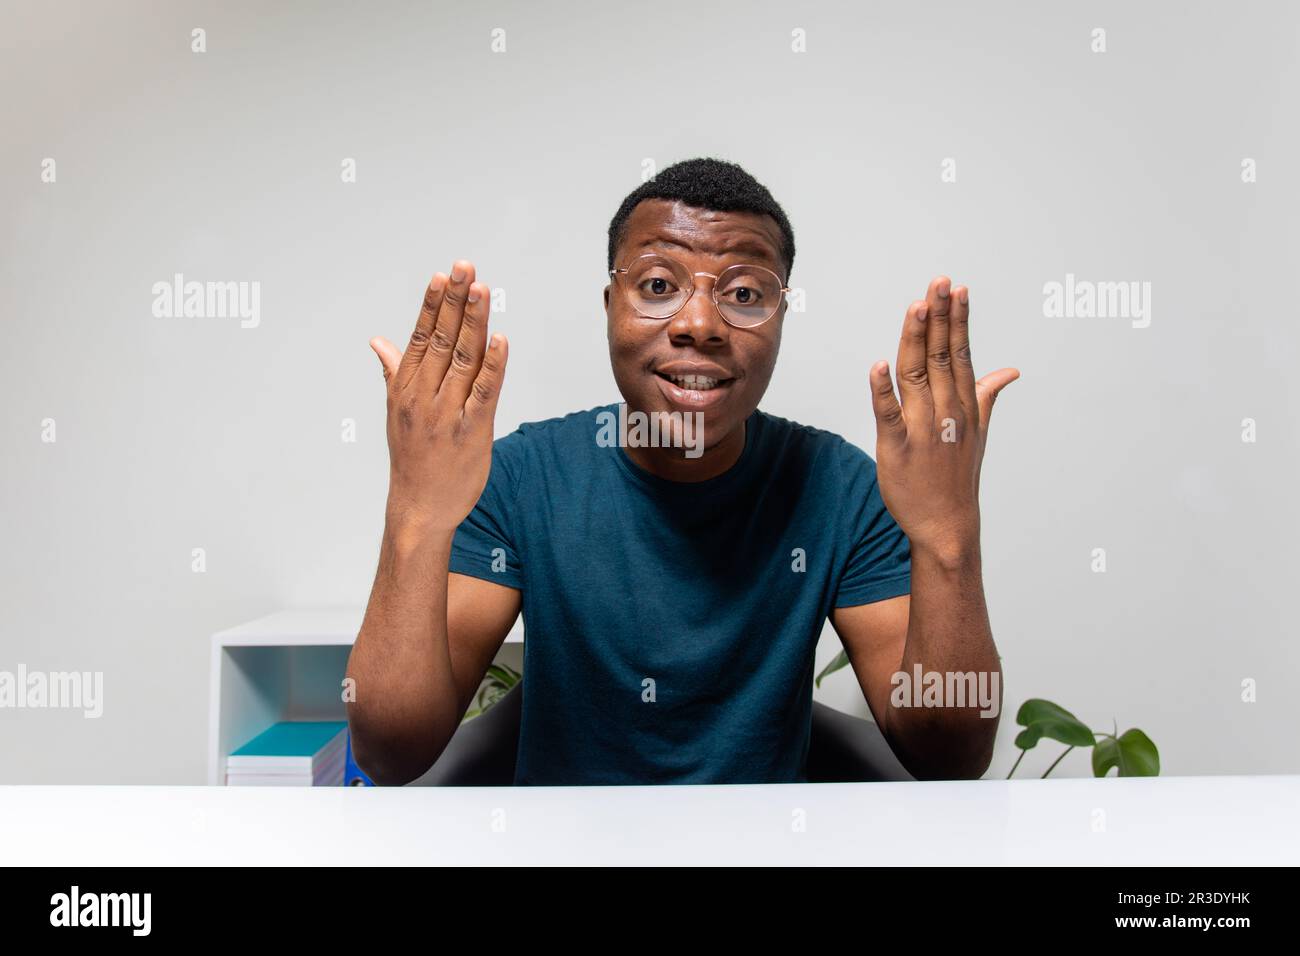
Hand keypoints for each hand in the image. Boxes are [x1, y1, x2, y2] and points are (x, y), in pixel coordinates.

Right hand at [370, 260, 507, 534]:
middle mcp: (423, 396)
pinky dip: (494, 365)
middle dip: (455, 300)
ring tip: (482, 289)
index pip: (421, 336)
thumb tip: (379, 341)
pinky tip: (501, 339)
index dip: (434, 304)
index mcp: (406, 388)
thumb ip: (393, 372)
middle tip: (465, 267)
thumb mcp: (396, 412)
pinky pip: (484, 392)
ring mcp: (446, 413)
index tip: (443, 275)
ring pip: (462, 358)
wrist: (419, 508)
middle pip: (442, 339)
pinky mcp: (471, 431)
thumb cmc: (412, 459)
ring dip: (474, 322)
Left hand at [869, 277, 1017, 562]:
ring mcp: (923, 429)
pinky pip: (888, 414)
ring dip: (915, 339)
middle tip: (939, 282)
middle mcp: (947, 411)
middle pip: (940, 355)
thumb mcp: (978, 432)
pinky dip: (882, 391)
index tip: (957, 289)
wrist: (947, 525)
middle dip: (940, 317)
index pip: (960, 353)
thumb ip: (987, 395)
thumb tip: (1011, 371)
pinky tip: (878, 365)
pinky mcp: (897, 448)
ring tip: (917, 306)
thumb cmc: (958, 476)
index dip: (957, 320)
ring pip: (916, 375)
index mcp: (964, 404)